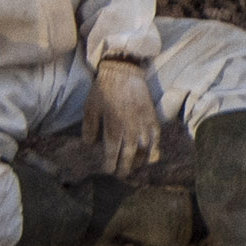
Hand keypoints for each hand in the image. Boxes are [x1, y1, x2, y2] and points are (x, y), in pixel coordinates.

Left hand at [85, 56, 162, 174]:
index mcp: (113, 128)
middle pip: (129, 156)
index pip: (112, 154)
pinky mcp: (152, 118)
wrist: (123, 71)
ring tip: (134, 167)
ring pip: (143, 150)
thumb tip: (90, 144)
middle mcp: (130, 130)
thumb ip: (89, 127)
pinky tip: (151, 157)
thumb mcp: (90, 107)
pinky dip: (154, 150)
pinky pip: (156, 138)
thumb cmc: (104, 89)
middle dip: (124, 168)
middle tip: (121, 175)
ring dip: (138, 161)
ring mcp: (143, 124)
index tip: (108, 170)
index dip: (110, 165)